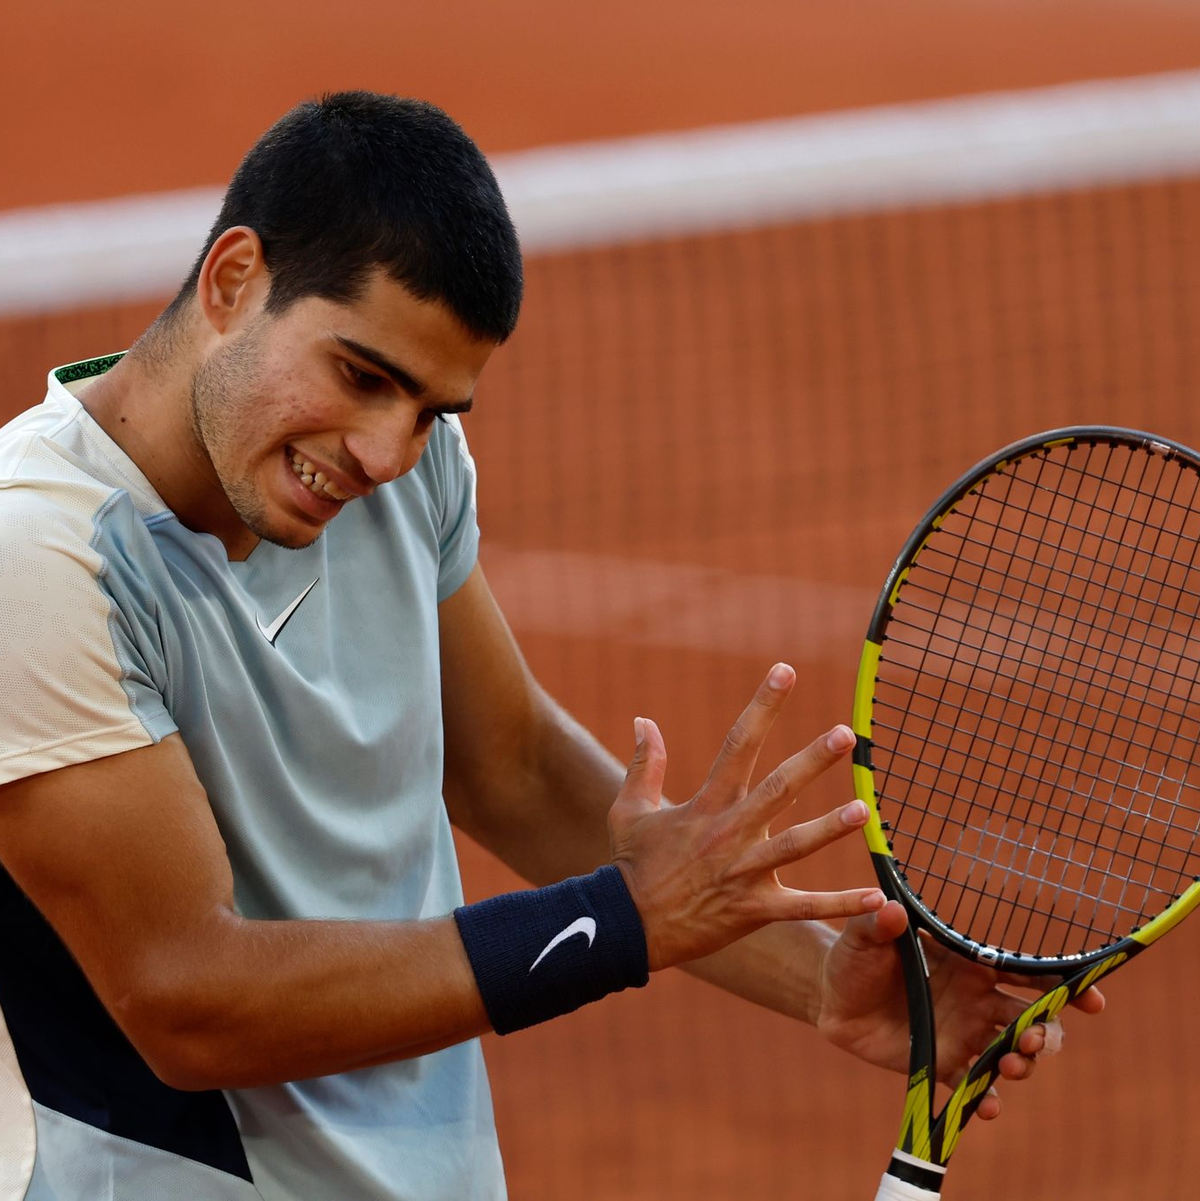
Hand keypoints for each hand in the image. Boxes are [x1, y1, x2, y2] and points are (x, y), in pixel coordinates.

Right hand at [608, 663, 885, 971]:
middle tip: (845, 734)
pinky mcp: (753, 910)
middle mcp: (730, 832)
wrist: (625, 926)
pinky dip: (841, 905)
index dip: (763, 705)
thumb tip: (643, 719)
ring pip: (795, 846)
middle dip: (813, 760)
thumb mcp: (630, 808)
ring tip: (864, 810)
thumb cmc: (631, 865)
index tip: (786, 671)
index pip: (740, 743)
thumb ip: (644, 763)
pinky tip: (875, 896)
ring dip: (830, 828)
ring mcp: (743, 872)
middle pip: (778, 789)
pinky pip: (804, 907)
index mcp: (707, 804)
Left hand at [815, 901, 1105, 1117]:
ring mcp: (964, 1035)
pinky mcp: (944, 1064)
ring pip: (1012, 1055)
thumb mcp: (863, 934)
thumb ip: (878, 923)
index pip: (1024, 972)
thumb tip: (889, 908)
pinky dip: (990, 1102)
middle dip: (1047, 1032)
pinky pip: (976, 1089)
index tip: (1092, 998)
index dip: (1062, 984)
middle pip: (1032, 1019)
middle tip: (1036, 1039)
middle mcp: (976, 1000)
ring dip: (1023, 1064)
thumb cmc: (856, 956)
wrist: (831, 996)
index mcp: (967, 964)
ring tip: (1010, 1065)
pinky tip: (991, 1108)